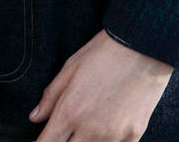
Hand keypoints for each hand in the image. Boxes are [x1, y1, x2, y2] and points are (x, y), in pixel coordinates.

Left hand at [28, 30, 172, 141]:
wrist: (143, 47)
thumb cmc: (105, 52)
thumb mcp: (71, 67)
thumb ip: (51, 96)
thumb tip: (35, 116)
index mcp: (70, 111)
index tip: (41, 140)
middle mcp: (91, 129)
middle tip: (67, 130)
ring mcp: (114, 136)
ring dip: (85, 141)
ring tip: (89, 124)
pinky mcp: (134, 137)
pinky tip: (108, 126)